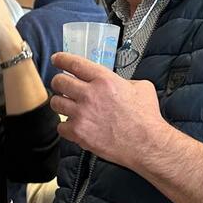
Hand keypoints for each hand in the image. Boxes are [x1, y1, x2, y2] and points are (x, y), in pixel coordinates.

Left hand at [49, 52, 171, 167]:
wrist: (146, 143)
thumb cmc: (146, 118)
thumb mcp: (141, 88)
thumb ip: (124, 81)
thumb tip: (117, 82)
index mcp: (104, 80)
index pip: (74, 63)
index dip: (61, 59)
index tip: (57, 60)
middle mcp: (90, 94)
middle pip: (59, 82)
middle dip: (59, 83)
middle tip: (62, 86)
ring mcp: (82, 114)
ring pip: (56, 103)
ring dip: (60, 103)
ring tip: (68, 106)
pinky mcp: (79, 132)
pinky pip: (61, 126)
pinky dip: (66, 126)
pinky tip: (74, 126)